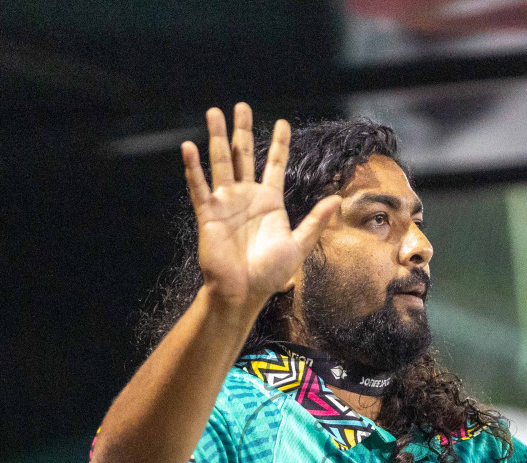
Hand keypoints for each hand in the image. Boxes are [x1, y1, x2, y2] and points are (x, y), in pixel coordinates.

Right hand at [181, 103, 340, 309]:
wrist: (244, 292)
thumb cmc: (271, 273)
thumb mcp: (299, 245)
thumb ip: (315, 222)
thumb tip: (337, 200)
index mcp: (269, 202)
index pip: (274, 165)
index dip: (278, 144)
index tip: (282, 123)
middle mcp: (246, 197)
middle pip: (243, 155)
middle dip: (242, 130)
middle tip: (241, 106)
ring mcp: (226, 203)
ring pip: (220, 162)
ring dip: (217, 137)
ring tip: (214, 112)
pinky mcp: (209, 214)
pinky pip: (199, 187)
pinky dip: (193, 167)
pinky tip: (189, 147)